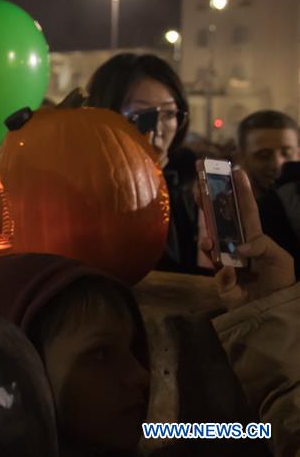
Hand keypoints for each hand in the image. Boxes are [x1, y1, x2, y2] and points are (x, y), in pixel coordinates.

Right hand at [197, 168, 295, 309]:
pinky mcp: (221, 280)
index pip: (245, 210)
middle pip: (218, 219)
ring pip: (210, 244)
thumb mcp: (280, 258)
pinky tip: (230, 275)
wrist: (273, 311)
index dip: (241, 191)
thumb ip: (262, 245)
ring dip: (207, 241)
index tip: (236, 171)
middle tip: (200, 183)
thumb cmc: (281, 281)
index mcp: (253, 237)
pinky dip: (224, 275)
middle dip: (208, 201)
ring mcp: (225, 262)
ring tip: (207, 243)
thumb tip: (237, 247)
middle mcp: (235, 245)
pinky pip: (218, 274)